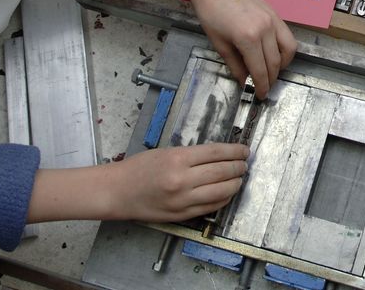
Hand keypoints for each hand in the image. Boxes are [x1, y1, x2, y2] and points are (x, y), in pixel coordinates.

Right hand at [27, 143, 248, 223]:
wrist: (118, 191)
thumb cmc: (139, 168)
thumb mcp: (165, 152)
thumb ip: (191, 155)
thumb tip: (218, 155)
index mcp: (178, 159)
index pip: (215, 153)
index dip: (234, 151)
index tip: (244, 149)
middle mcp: (182, 180)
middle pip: (221, 172)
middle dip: (238, 167)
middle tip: (245, 163)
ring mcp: (183, 200)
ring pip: (220, 192)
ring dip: (234, 184)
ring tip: (240, 178)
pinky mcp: (181, 215)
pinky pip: (210, 207)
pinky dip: (223, 199)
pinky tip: (227, 193)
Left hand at [189, 0, 297, 99]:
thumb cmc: (210, 11)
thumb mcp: (219, 43)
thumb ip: (235, 65)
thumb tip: (245, 81)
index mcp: (248, 38)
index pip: (261, 70)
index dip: (261, 86)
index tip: (260, 95)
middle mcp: (265, 30)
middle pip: (275, 63)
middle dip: (271, 78)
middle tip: (263, 86)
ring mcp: (273, 20)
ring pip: (288, 50)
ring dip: (282, 65)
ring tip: (271, 72)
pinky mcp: (276, 14)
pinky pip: (287, 37)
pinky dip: (285, 50)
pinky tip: (274, 54)